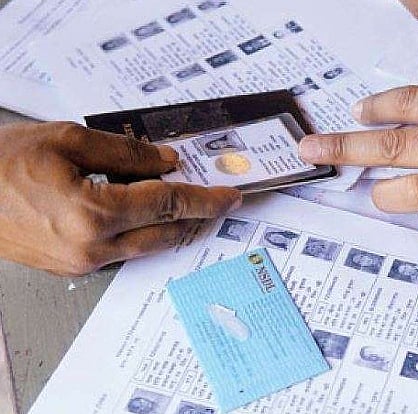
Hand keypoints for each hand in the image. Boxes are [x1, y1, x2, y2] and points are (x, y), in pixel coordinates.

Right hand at [0, 122, 240, 275]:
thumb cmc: (0, 164)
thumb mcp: (68, 140)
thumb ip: (127, 153)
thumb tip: (165, 162)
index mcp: (92, 214)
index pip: (169, 205)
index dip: (204, 199)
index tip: (229, 196)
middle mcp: (91, 247)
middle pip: (165, 232)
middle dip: (196, 215)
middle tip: (216, 199)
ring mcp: (81, 263)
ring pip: (147, 245)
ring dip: (171, 224)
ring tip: (188, 203)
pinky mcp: (73, 267)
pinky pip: (123, 251)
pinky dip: (142, 232)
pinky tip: (147, 214)